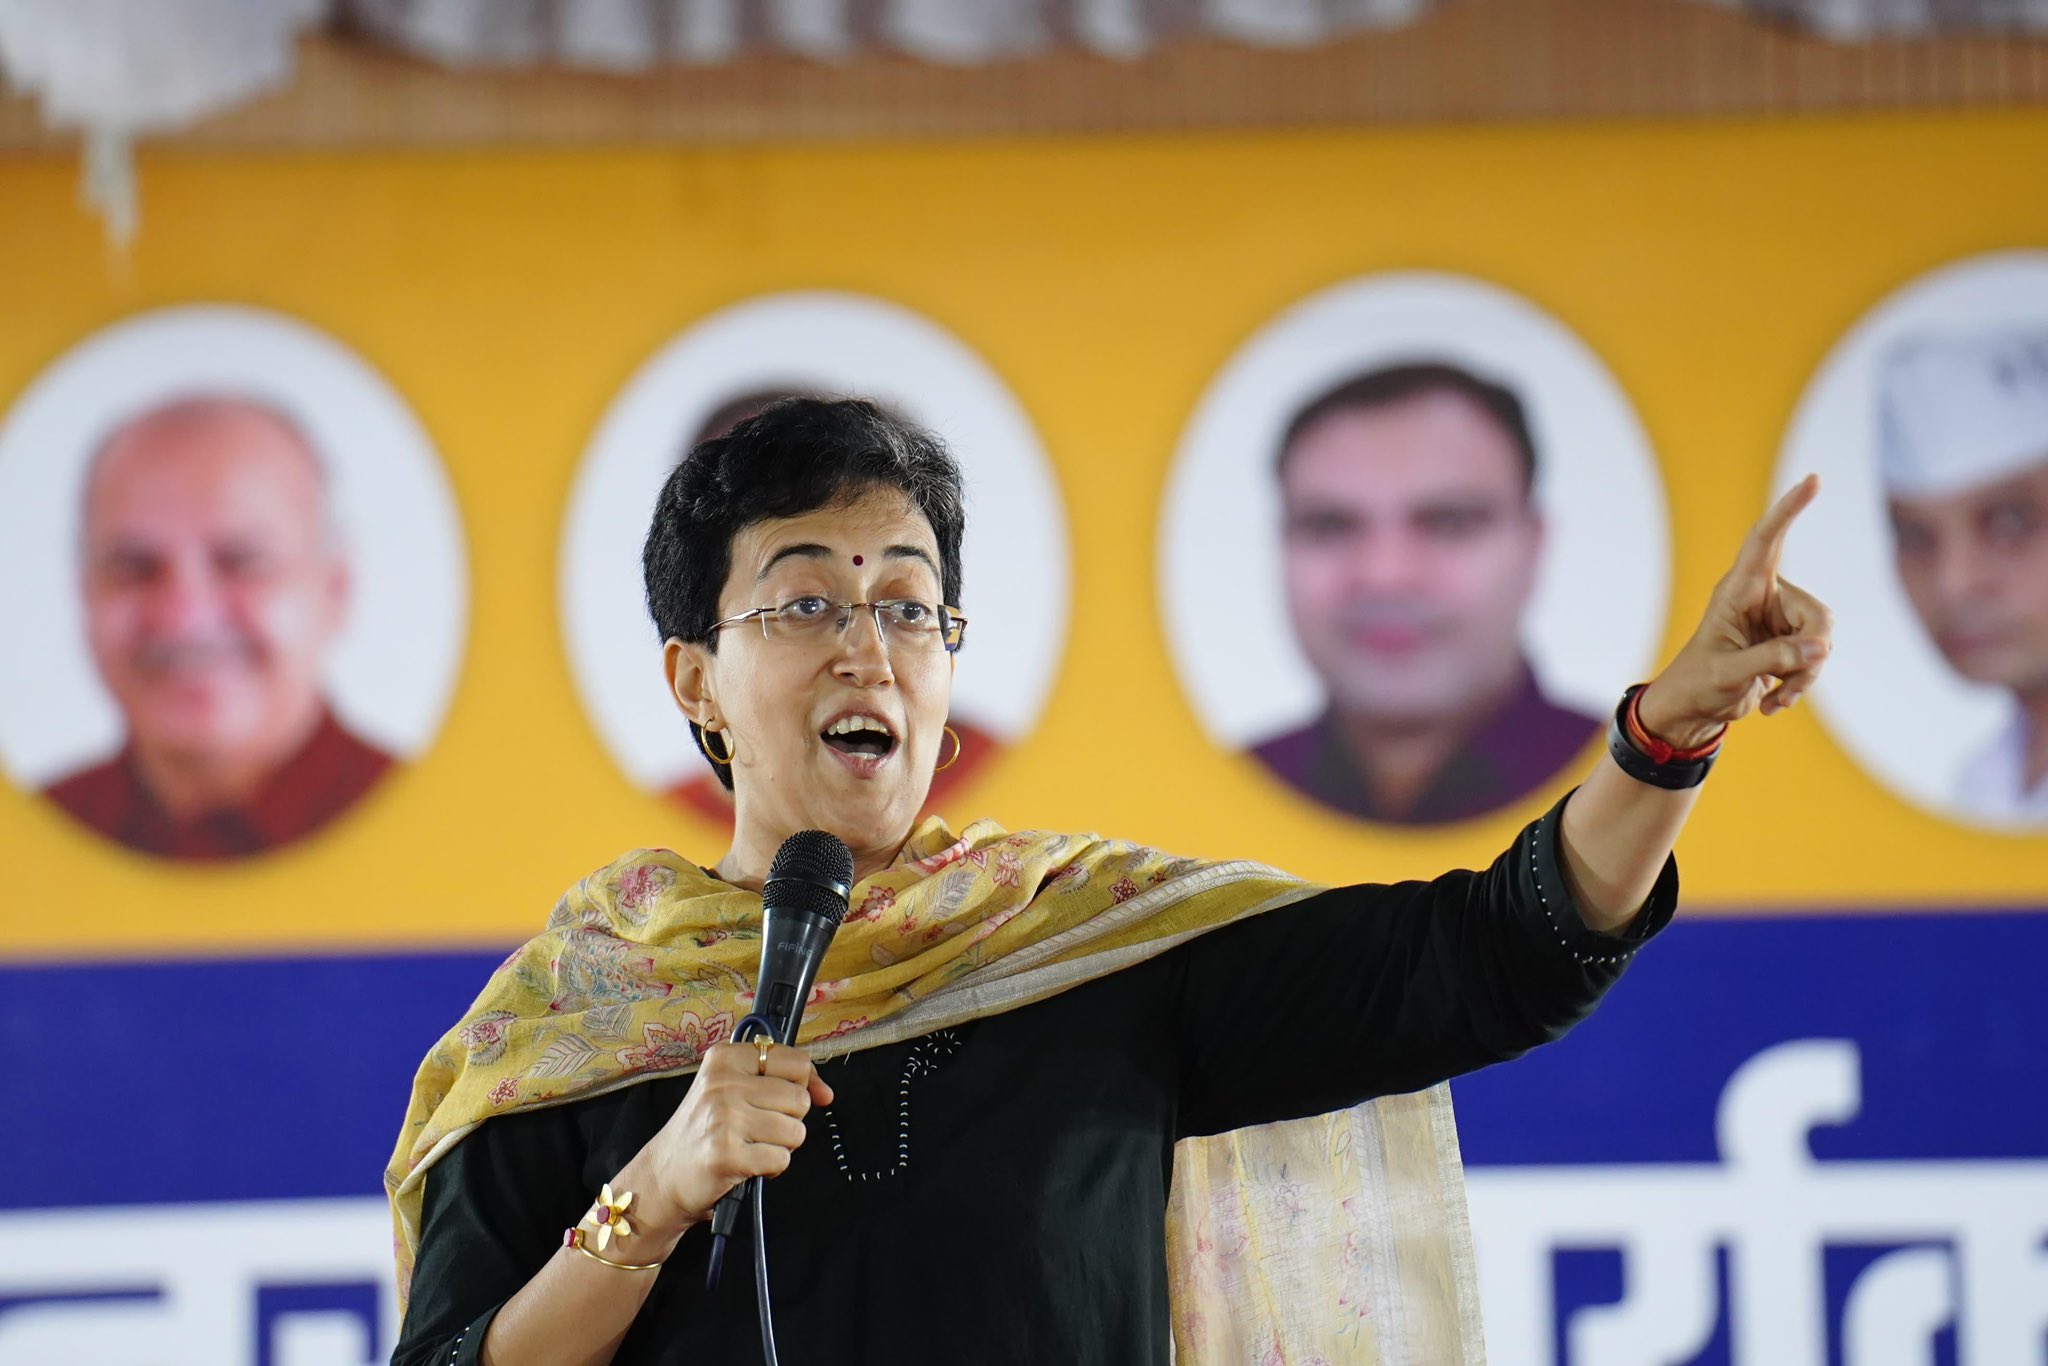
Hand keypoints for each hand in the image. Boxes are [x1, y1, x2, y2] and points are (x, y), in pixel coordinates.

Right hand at [626, 1039, 833, 1238]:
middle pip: (800, 1099)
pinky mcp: (727, 1154)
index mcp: (725, 1058)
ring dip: (780, 1146)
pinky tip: (747, 1164)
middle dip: (787, 1121)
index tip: (786, 1100)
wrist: (663, 1178)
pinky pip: (781, 1159)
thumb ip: (782, 1082)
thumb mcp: (733, 1091)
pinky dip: (770, 1168)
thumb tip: (826, 1093)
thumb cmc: (703, 1133)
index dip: (803, 1084)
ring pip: (795, 1131)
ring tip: (750, 1147)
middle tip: (757, 1129)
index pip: (796, 1061)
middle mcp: (722, 1083)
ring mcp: (724, 1118)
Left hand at [1638, 474, 1835, 748]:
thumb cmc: (1697, 684)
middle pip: (1817, 613)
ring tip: (1774, 696)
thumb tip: (1820, 648)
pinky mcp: (1787, 644)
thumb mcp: (1728, 673)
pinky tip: (1774, 702)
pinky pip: (1816, 657)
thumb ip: (1772, 659)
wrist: (1691, 709)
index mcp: (1738, 590)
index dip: (1788, 510)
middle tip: (1788, 681)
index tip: (1812, 479)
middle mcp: (1762, 598)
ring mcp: (1777, 621)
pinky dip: (1801, 684)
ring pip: (1822, 639)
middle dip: (1812, 651)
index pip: (1766, 540)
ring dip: (1805, 674)